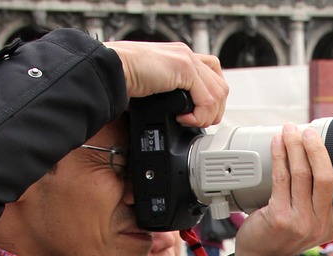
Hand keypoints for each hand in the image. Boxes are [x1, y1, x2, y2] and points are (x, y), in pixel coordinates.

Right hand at [105, 41, 228, 126]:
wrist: (112, 69)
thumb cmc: (123, 77)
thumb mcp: (154, 84)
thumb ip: (170, 91)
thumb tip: (181, 112)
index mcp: (181, 57)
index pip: (213, 76)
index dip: (211, 100)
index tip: (198, 116)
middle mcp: (187, 55)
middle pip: (221, 86)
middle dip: (214, 111)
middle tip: (197, 123)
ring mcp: (187, 60)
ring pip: (218, 94)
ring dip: (207, 115)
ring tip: (189, 122)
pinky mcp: (184, 68)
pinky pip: (207, 99)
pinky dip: (199, 115)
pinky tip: (182, 119)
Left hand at [233, 124, 332, 255]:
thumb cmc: (287, 233)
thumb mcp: (313, 223)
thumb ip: (320, 200)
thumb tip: (318, 157)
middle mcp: (320, 225)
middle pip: (326, 179)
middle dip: (317, 149)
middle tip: (309, 132)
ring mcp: (300, 222)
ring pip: (302, 174)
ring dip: (295, 147)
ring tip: (290, 130)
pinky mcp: (279, 217)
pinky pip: (281, 178)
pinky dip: (279, 156)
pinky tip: (278, 144)